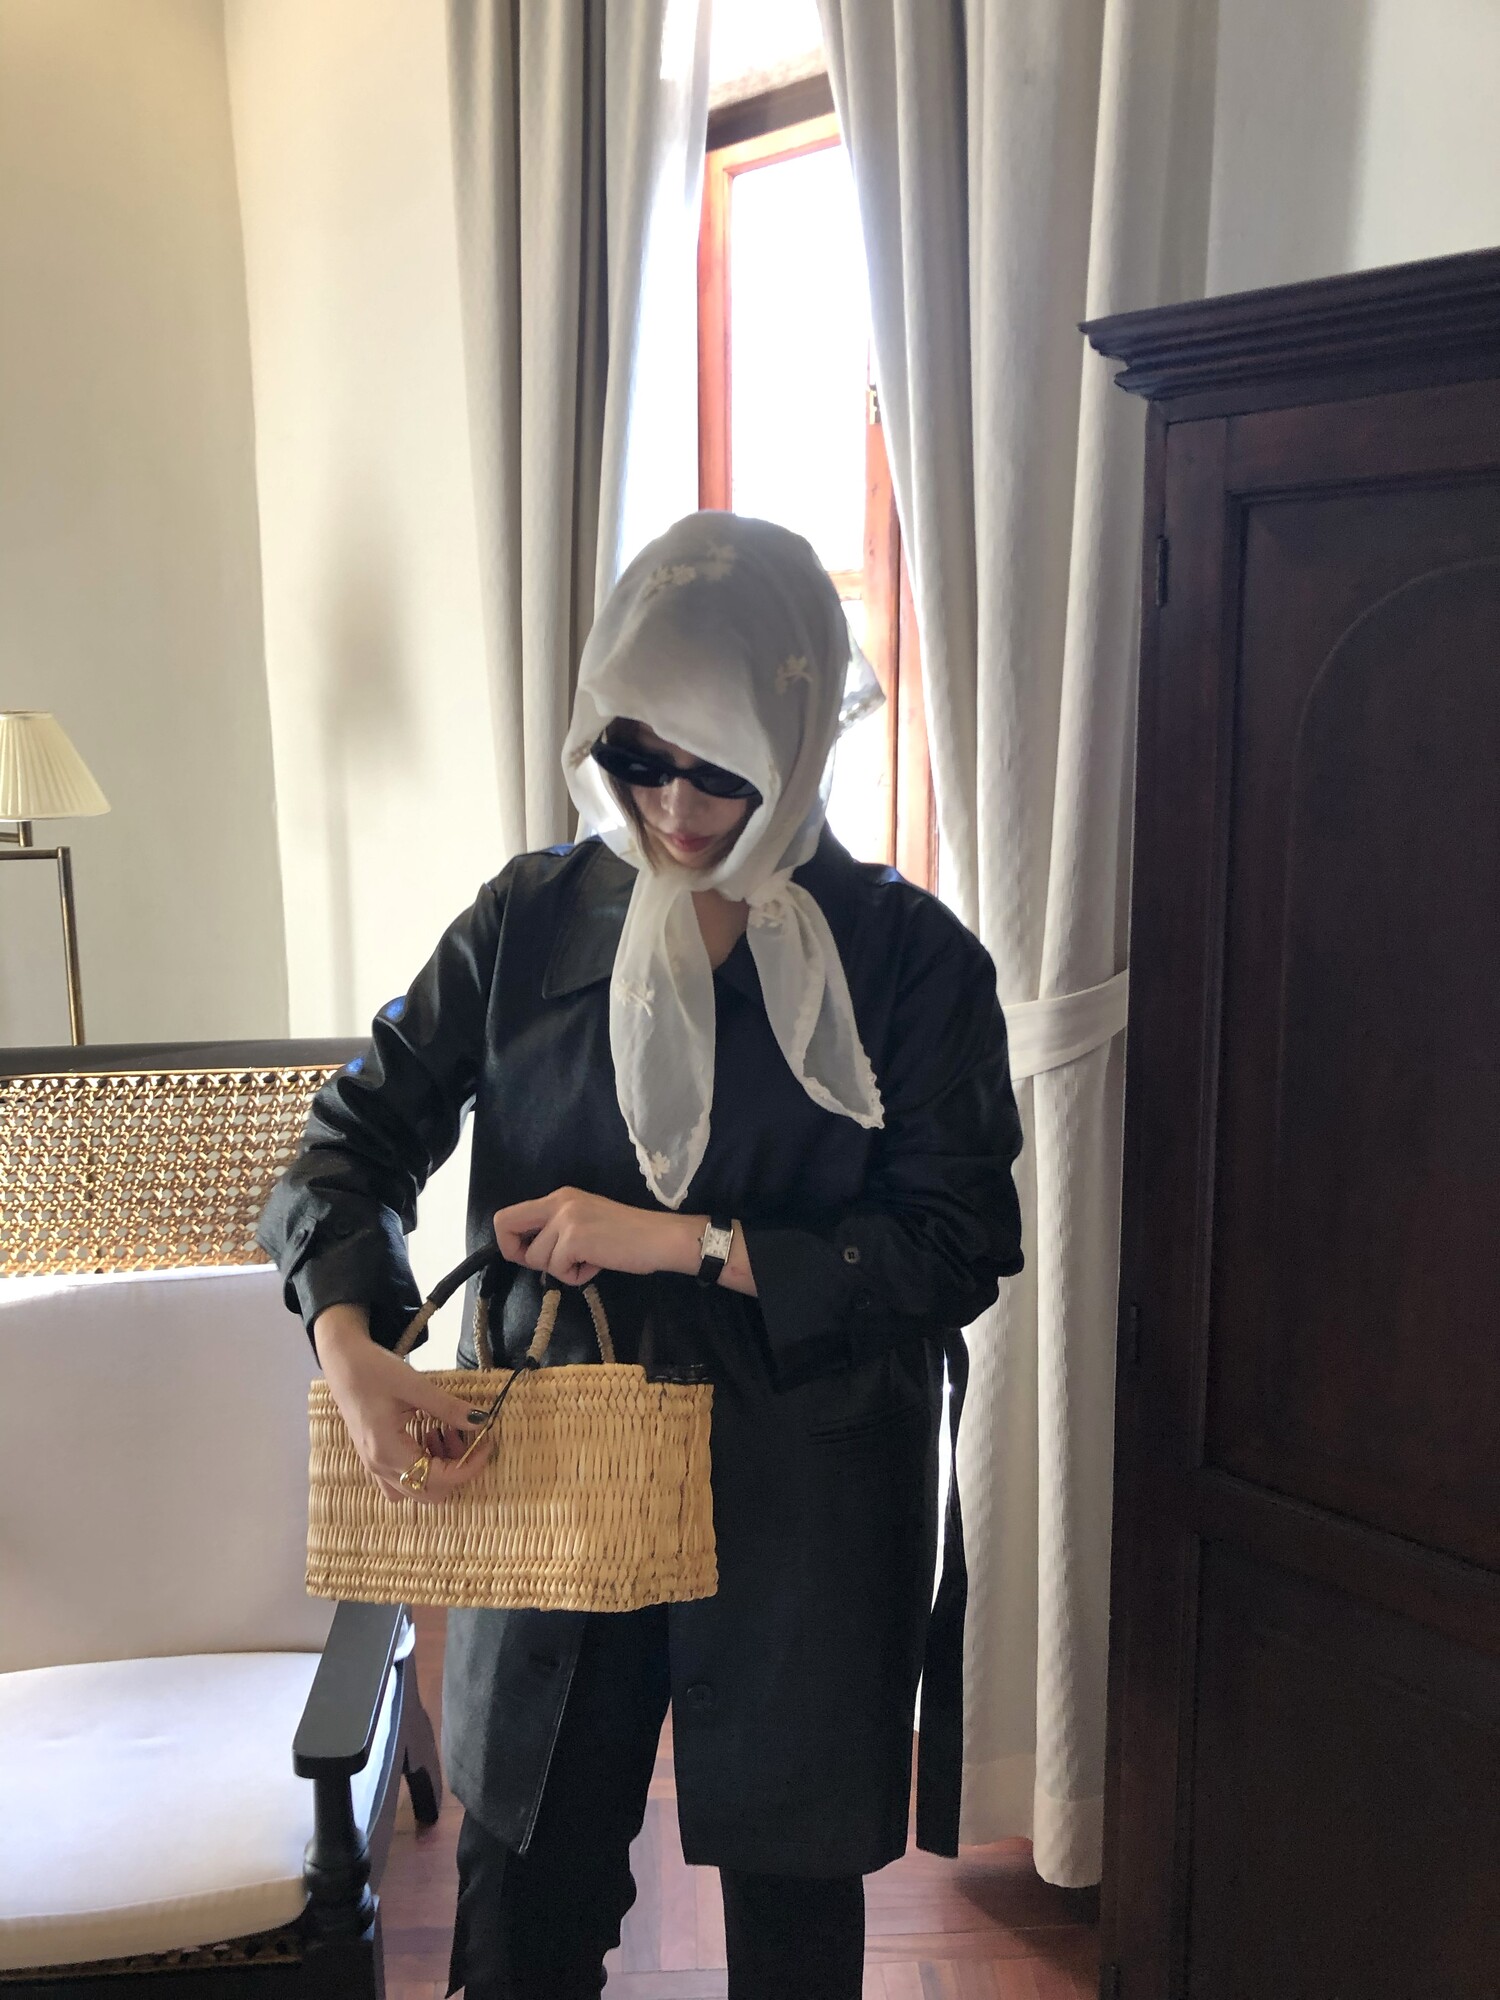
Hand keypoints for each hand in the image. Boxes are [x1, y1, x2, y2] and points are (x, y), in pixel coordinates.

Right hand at [314, 1306, 495, 1504]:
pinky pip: (403, 1480)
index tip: (486, 1443)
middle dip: (456, 1470)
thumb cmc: (373, 1370)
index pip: (438, 1480)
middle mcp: (379, 1467)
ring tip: (444, 1432)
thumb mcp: (415, 1385)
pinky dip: (422, 1466)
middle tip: (465, 1437)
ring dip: (438, 1469)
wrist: (341, 1361)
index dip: (469, 1467)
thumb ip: (448, 1408)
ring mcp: (374, 1466)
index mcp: (388, 1451)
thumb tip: (482, 1422)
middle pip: (429, 1493)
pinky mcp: (374, 1458)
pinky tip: (427, 1437)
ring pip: (416, 1489)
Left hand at [492, 1187, 697, 1286]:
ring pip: (536, 1259)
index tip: (531, 1255)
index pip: (508, 1215)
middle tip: (553, 1263)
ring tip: (590, 1260)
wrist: (659, 1237)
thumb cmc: (627, 1235)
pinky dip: (577, 1277)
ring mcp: (566, 1219)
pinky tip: (597, 1265)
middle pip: (506, 1228)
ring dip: (562, 1269)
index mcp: (559, 1197)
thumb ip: (557, 1230)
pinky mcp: (575, 1239)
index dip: (511, 1241)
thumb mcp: (584, 1222)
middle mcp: (557, 1202)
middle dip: (520, 1254)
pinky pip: (558, 1271)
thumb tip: (530, 1252)